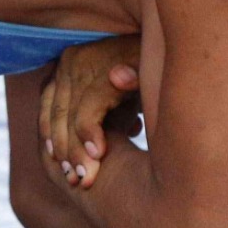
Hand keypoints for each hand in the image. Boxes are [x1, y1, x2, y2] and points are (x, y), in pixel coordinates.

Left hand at [39, 35, 141, 188]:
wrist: (177, 46)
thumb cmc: (148, 73)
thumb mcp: (119, 95)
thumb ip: (103, 114)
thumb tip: (95, 151)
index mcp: (71, 64)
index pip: (50, 105)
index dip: (53, 137)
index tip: (62, 166)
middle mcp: (72, 59)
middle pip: (58, 112)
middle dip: (67, 151)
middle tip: (77, 180)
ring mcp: (87, 60)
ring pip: (71, 115)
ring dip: (78, 149)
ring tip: (87, 176)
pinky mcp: (107, 67)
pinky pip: (90, 107)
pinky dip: (91, 133)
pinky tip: (100, 153)